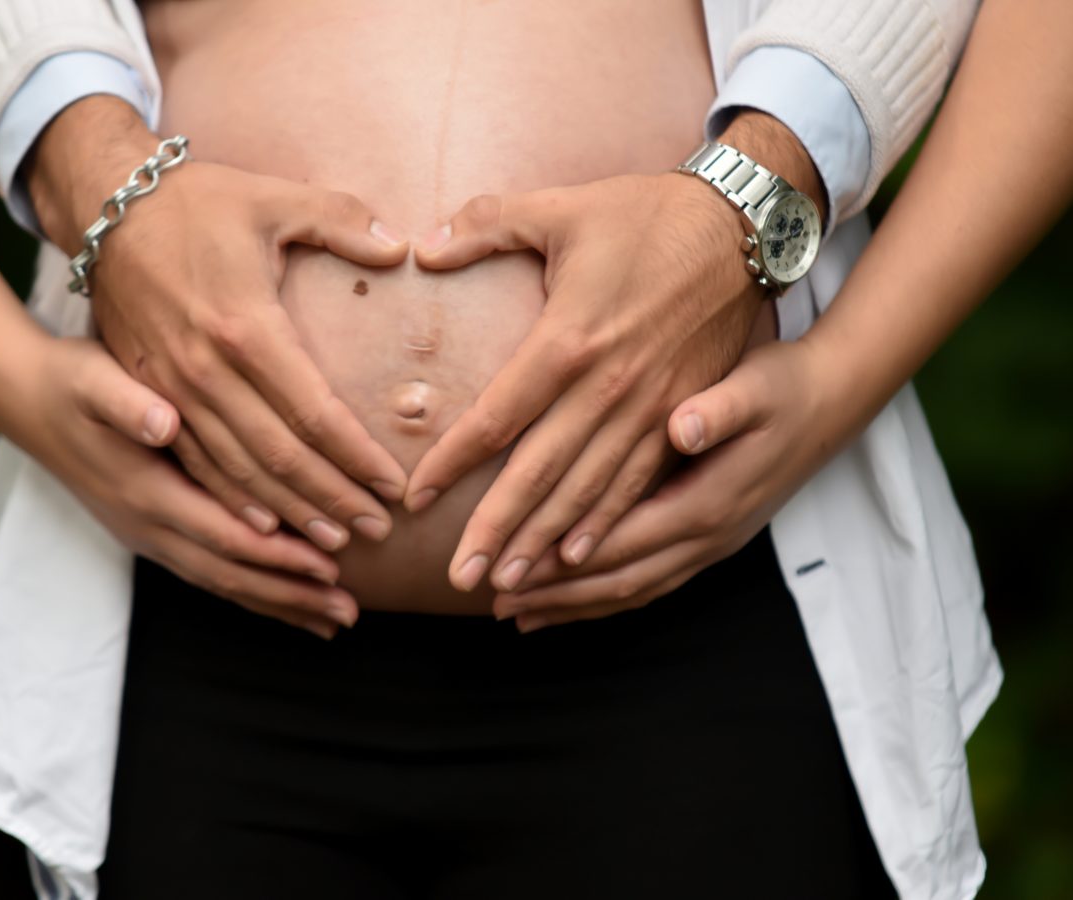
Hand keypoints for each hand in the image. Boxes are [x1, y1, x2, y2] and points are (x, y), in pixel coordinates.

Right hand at [15, 337, 358, 639]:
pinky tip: (290, 603)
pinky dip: (254, 592)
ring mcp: (150, 536)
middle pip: (230, 573)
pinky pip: (211, 573)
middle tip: (347, 612)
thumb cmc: (71, 384)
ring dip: (279, 603)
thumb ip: (127, 402)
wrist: (28, 402)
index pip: (224, 533)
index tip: (329, 564)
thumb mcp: (92, 380)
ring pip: (222, 583)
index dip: (278, 553)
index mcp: (147, 492)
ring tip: (334, 620)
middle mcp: (150, 526)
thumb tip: (162, 422)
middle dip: (291, 594)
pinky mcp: (154, 533)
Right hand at [28, 97, 409, 554]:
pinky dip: (232, 501)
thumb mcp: (271, 199)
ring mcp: (171, 389)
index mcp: (244, 326)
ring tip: (333, 546)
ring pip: (236, 473)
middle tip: (378, 530)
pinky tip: (265, 529)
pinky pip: (195, 463)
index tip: (393, 484)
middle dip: (332, 499)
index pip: (314, 413)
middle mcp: (205, 370)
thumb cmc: (196, 203)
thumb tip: (398, 248)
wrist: (104, 207)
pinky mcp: (149, 393)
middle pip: (278, 457)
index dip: (356, 456)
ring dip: (288, 513)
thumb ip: (339, 221)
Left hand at [405, 171, 761, 593]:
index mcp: (569, 339)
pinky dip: (606, 524)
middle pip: (539, 473)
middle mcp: (608, 387)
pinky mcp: (682, 413)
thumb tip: (424, 247)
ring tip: (510, 584)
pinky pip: (637, 483)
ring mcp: (650, 407)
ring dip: (547, 542)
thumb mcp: (563, 208)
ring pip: (589, 491)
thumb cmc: (646, 215)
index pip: (496, 418)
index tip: (416, 498)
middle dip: (497, 530)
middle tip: (461, 578)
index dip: (453, 463)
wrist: (744, 227)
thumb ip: (489, 225)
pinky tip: (579, 557)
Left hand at [492, 338, 845, 632]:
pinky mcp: (710, 537)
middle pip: (616, 579)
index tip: (509, 567)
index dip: (560, 560)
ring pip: (631, 589)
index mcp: (705, 503)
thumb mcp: (757, 388)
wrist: (833, 401)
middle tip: (494, 601)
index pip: (617, 542)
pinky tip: (572, 600)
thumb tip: (683, 426)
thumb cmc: (786, 388)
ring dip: (575, 604)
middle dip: (554, 594)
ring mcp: (710, 544)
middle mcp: (705, 536)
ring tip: (519, 614)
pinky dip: (606, 597)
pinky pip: (649, 581)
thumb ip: (719, 410)